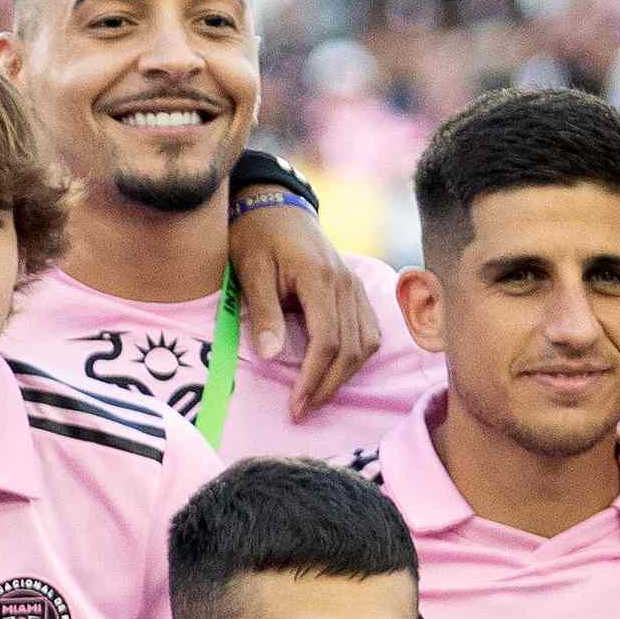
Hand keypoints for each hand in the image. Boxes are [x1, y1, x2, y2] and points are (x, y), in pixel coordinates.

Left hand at [226, 196, 377, 419]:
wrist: (275, 206)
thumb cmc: (257, 237)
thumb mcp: (251, 271)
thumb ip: (264, 312)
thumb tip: (269, 355)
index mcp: (320, 278)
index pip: (327, 340)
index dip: (313, 378)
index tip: (295, 405)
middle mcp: (346, 284)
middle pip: (350, 349)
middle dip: (327, 386)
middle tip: (302, 412)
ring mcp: (355, 286)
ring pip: (365, 344)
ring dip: (344, 377)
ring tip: (316, 398)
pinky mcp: (356, 290)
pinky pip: (369, 331)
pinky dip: (357, 357)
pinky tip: (335, 373)